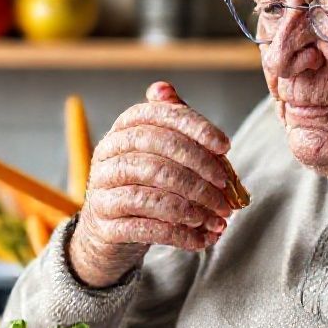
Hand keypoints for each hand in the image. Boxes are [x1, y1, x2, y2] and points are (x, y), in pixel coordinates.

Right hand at [68, 81, 231, 286]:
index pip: (159, 116)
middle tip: (226, 190)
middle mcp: (107, 153)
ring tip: (219, 218)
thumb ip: (172, 127)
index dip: (195, 127)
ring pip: (151, 194)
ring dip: (193, 208)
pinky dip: (180, 235)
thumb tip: (164, 88)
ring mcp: (102, 189)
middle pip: (157, 155)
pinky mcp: (104, 223)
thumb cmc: (144, 185)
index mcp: (124, 129)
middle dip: (199, 172)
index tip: (225, 145)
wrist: (108, 231)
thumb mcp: (158, 153)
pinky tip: (202, 239)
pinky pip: (146, 227)